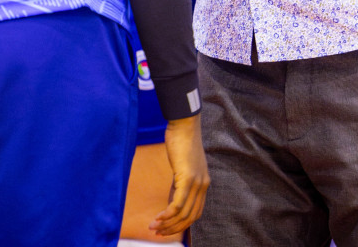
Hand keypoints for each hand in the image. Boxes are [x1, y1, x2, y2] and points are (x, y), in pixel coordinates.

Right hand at [151, 114, 207, 235]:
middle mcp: (203, 185)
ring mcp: (197, 182)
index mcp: (204, 183)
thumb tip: (174, 194)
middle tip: (158, 233)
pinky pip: (178, 204)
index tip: (167, 228)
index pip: (195, 212)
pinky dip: (167, 214)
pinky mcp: (187, 178)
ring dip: (167, 224)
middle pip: (190, 217)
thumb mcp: (183, 166)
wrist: (184, 124)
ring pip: (183, 213)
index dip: (181, 224)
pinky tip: (157, 218)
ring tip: (153, 227)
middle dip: (173, 228)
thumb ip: (181, 181)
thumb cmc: (181, 141)